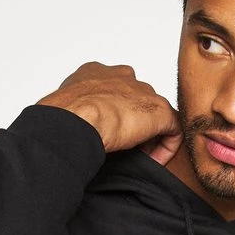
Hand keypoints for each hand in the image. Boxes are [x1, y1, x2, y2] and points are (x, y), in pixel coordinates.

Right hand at [37, 62, 183, 164]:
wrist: (74, 119)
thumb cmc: (61, 118)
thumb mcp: (65, 110)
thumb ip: (76, 112)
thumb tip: (74, 131)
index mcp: (96, 73)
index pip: (113, 90)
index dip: (114, 113)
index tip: (110, 133)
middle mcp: (122, 76)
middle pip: (137, 100)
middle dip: (134, 123)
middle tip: (127, 147)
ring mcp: (142, 92)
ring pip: (155, 114)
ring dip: (149, 136)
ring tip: (138, 156)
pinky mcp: (159, 111)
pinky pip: (173, 130)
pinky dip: (166, 147)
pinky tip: (153, 162)